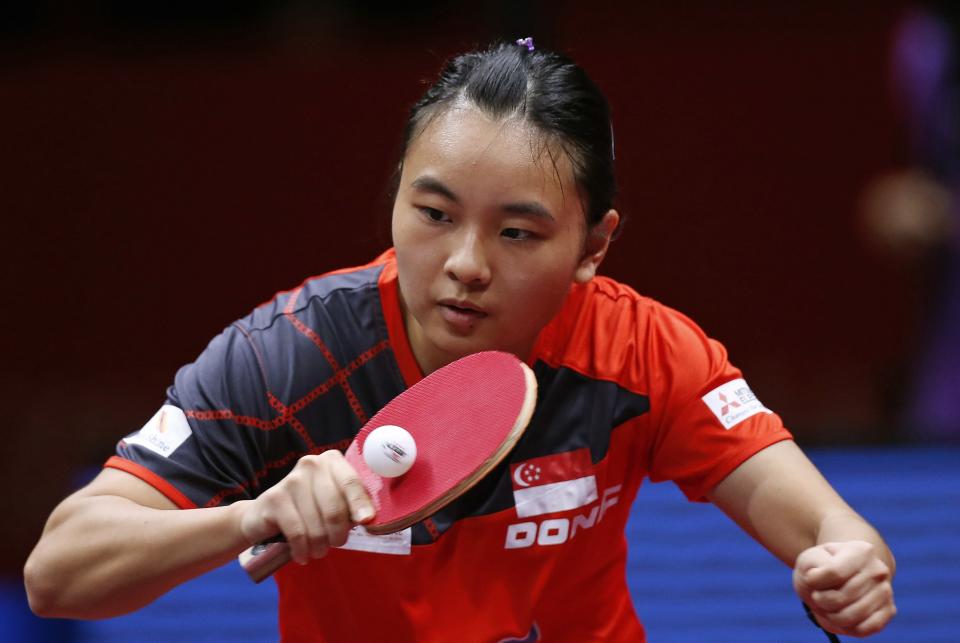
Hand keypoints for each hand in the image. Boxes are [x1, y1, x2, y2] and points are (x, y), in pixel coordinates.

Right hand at [236, 450, 374, 564]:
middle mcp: (311, 464)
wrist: (265, 515)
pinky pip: (297, 532)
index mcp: (332, 461)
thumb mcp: (333, 502)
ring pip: (316, 524)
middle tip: (336, 543)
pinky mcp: (274, 499)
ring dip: (320, 545)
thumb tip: (368, 518)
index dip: (360, 503)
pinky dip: (302, 549)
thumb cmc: (309, 508)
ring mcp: (291, 480)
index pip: (351, 482)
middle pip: (335, 507)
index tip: (366, 521)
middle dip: (338, 533)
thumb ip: (351, 505)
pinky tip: (302, 555)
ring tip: (318, 550)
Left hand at [793, 541, 895, 636]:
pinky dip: (846, 628)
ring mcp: (886, 591)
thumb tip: (821, 580)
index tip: (810, 578)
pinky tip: (841, 616)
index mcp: (860, 551)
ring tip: (828, 606)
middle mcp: (878, 570)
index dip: (814, 581)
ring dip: (831, 616)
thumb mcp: (809, 558)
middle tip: (818, 595)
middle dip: (821, 601)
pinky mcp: (889, 611)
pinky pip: (864, 629)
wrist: (838, 576)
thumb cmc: (821, 567)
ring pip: (851, 617)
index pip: (834, 573)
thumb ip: (813, 565)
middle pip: (840, 598)